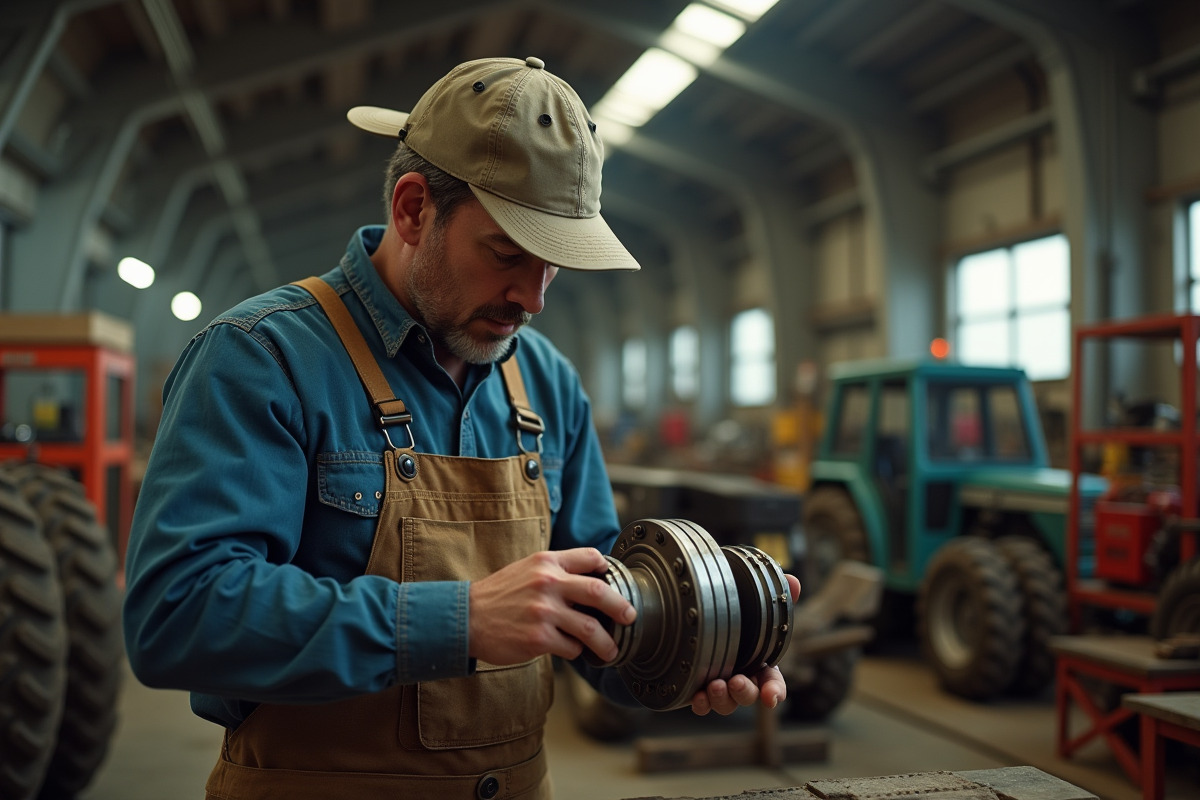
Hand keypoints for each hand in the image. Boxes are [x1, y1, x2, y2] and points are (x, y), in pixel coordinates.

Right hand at [468, 548, 636, 666]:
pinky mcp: (538, 638)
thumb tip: (592, 578)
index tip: (615, 581)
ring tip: (611, 650)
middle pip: (598, 592)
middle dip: (621, 607)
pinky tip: (571, 650)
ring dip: (605, 642)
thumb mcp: (526, 569)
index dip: (607, 569)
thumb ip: (555, 570)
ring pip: (590, 628)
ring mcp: (543, 612)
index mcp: (546, 562)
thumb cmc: (500, 595)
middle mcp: (547, 584)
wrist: (467, 618)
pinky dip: (576, 651)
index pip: (589, 557)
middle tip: (630, 617)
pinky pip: (571, 647)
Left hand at [690, 572, 800, 715]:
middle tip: (736, 682)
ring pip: (727, 703)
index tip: (771, 697)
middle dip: (744, 692)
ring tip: (714, 686)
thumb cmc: (736, 615)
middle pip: (749, 695)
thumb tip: (793, 581)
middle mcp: (743, 677)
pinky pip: (703, 704)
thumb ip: (777, 596)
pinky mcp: (700, 688)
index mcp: (760, 663)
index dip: (774, 691)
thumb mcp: (755, 604)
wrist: (700, 617)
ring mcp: (722, 686)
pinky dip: (702, 704)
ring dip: (721, 699)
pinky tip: (697, 697)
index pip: (773, 683)